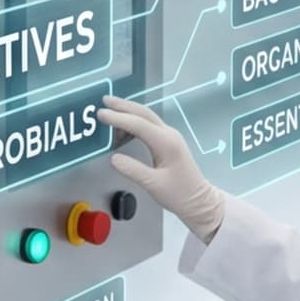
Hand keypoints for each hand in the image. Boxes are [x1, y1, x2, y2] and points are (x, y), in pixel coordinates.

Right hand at [98, 96, 227, 242]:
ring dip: (129, 112)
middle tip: (105, 100)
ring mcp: (170, 137)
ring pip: (147, 118)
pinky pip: (149, 126)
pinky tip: (123, 128)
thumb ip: (133, 170)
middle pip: (144, 113)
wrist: (198, 200)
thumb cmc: (179, 194)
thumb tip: (114, 158)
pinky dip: (134, 122)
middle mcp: (169, 135)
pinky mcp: (168, 142)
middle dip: (123, 105)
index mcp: (166, 143)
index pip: (138, 125)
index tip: (101, 113)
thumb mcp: (153, 185)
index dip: (118, 118)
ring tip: (110, 111)